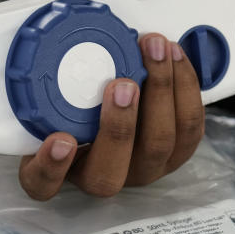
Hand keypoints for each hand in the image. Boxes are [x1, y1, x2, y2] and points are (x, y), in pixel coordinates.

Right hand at [19, 33, 204, 199]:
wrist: (120, 101)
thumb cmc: (84, 100)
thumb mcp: (57, 96)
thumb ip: (49, 87)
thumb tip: (49, 49)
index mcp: (62, 169)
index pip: (43, 184)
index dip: (50, 167)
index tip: (60, 139)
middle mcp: (103, 176)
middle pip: (110, 172)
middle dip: (119, 126)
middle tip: (122, 84)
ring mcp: (144, 168)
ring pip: (158, 145)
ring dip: (161, 92)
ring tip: (155, 49)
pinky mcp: (178, 152)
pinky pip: (190, 126)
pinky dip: (185, 85)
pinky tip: (174, 54)